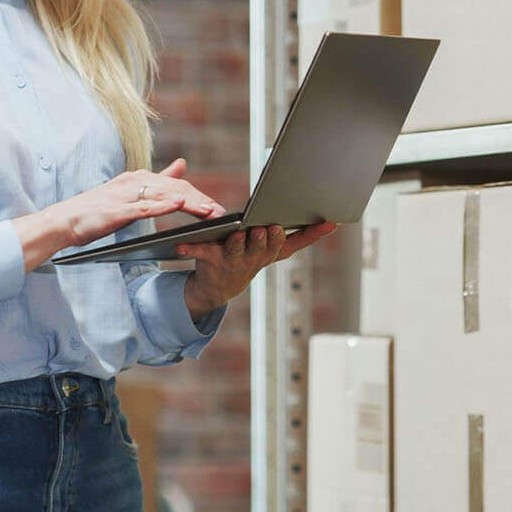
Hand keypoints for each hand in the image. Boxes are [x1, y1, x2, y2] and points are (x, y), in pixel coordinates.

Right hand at [14, 158, 225, 271]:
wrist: (63, 221)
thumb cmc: (96, 210)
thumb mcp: (130, 193)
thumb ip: (158, 180)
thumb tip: (183, 164)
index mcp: (138, 178)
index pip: (176, 185)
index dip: (199, 196)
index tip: (217, 208)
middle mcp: (134, 181)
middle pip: (175, 188)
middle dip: (200, 200)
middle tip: (221, 213)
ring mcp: (125, 195)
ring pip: (164, 196)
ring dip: (189, 203)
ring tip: (209, 211)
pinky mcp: (116, 210)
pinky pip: (144, 206)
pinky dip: (163, 205)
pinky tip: (178, 206)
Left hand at [177, 221, 338, 319]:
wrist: (218, 289)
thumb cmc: (246, 257)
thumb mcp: (272, 250)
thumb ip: (296, 235)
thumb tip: (331, 222)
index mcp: (271, 251)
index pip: (296, 242)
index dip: (313, 234)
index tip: (328, 222)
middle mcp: (255, 257)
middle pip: (265, 246)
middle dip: (268, 238)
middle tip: (271, 227)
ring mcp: (234, 261)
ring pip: (238, 249)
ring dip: (239, 242)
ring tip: (239, 233)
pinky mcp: (211, 261)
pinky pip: (201, 252)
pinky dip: (190, 249)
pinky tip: (179, 245)